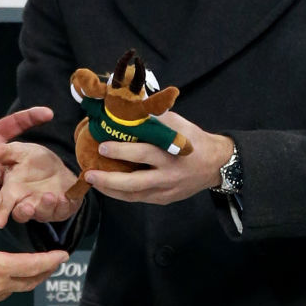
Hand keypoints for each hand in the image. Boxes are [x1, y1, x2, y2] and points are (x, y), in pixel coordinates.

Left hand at [0, 105, 52, 218]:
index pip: (14, 124)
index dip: (31, 117)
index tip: (47, 113)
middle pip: (19, 156)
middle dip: (26, 160)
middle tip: (26, 166)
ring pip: (15, 179)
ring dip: (17, 183)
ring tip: (18, 188)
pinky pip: (3, 200)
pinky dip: (5, 203)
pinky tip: (6, 206)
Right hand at [0, 142, 81, 227]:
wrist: (57, 167)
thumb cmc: (34, 161)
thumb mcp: (20, 152)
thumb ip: (5, 152)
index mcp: (11, 193)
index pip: (2, 205)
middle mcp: (26, 204)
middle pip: (21, 214)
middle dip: (23, 213)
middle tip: (27, 207)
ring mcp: (44, 208)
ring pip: (42, 214)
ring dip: (45, 207)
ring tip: (49, 196)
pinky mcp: (61, 209)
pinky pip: (62, 211)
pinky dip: (63, 206)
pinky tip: (64, 198)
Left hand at [83, 111, 232, 204]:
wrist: (216, 164)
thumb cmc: (193, 139)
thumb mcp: (177, 124)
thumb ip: (154, 118)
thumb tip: (127, 106)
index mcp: (172, 153)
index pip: (144, 153)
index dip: (122, 150)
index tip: (102, 145)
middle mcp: (168, 175)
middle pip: (135, 181)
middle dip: (110, 179)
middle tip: (89, 172)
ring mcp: (166, 190)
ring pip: (134, 195)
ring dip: (110, 190)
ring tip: (91, 181)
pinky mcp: (164, 199)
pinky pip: (138, 199)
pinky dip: (120, 194)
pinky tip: (106, 188)